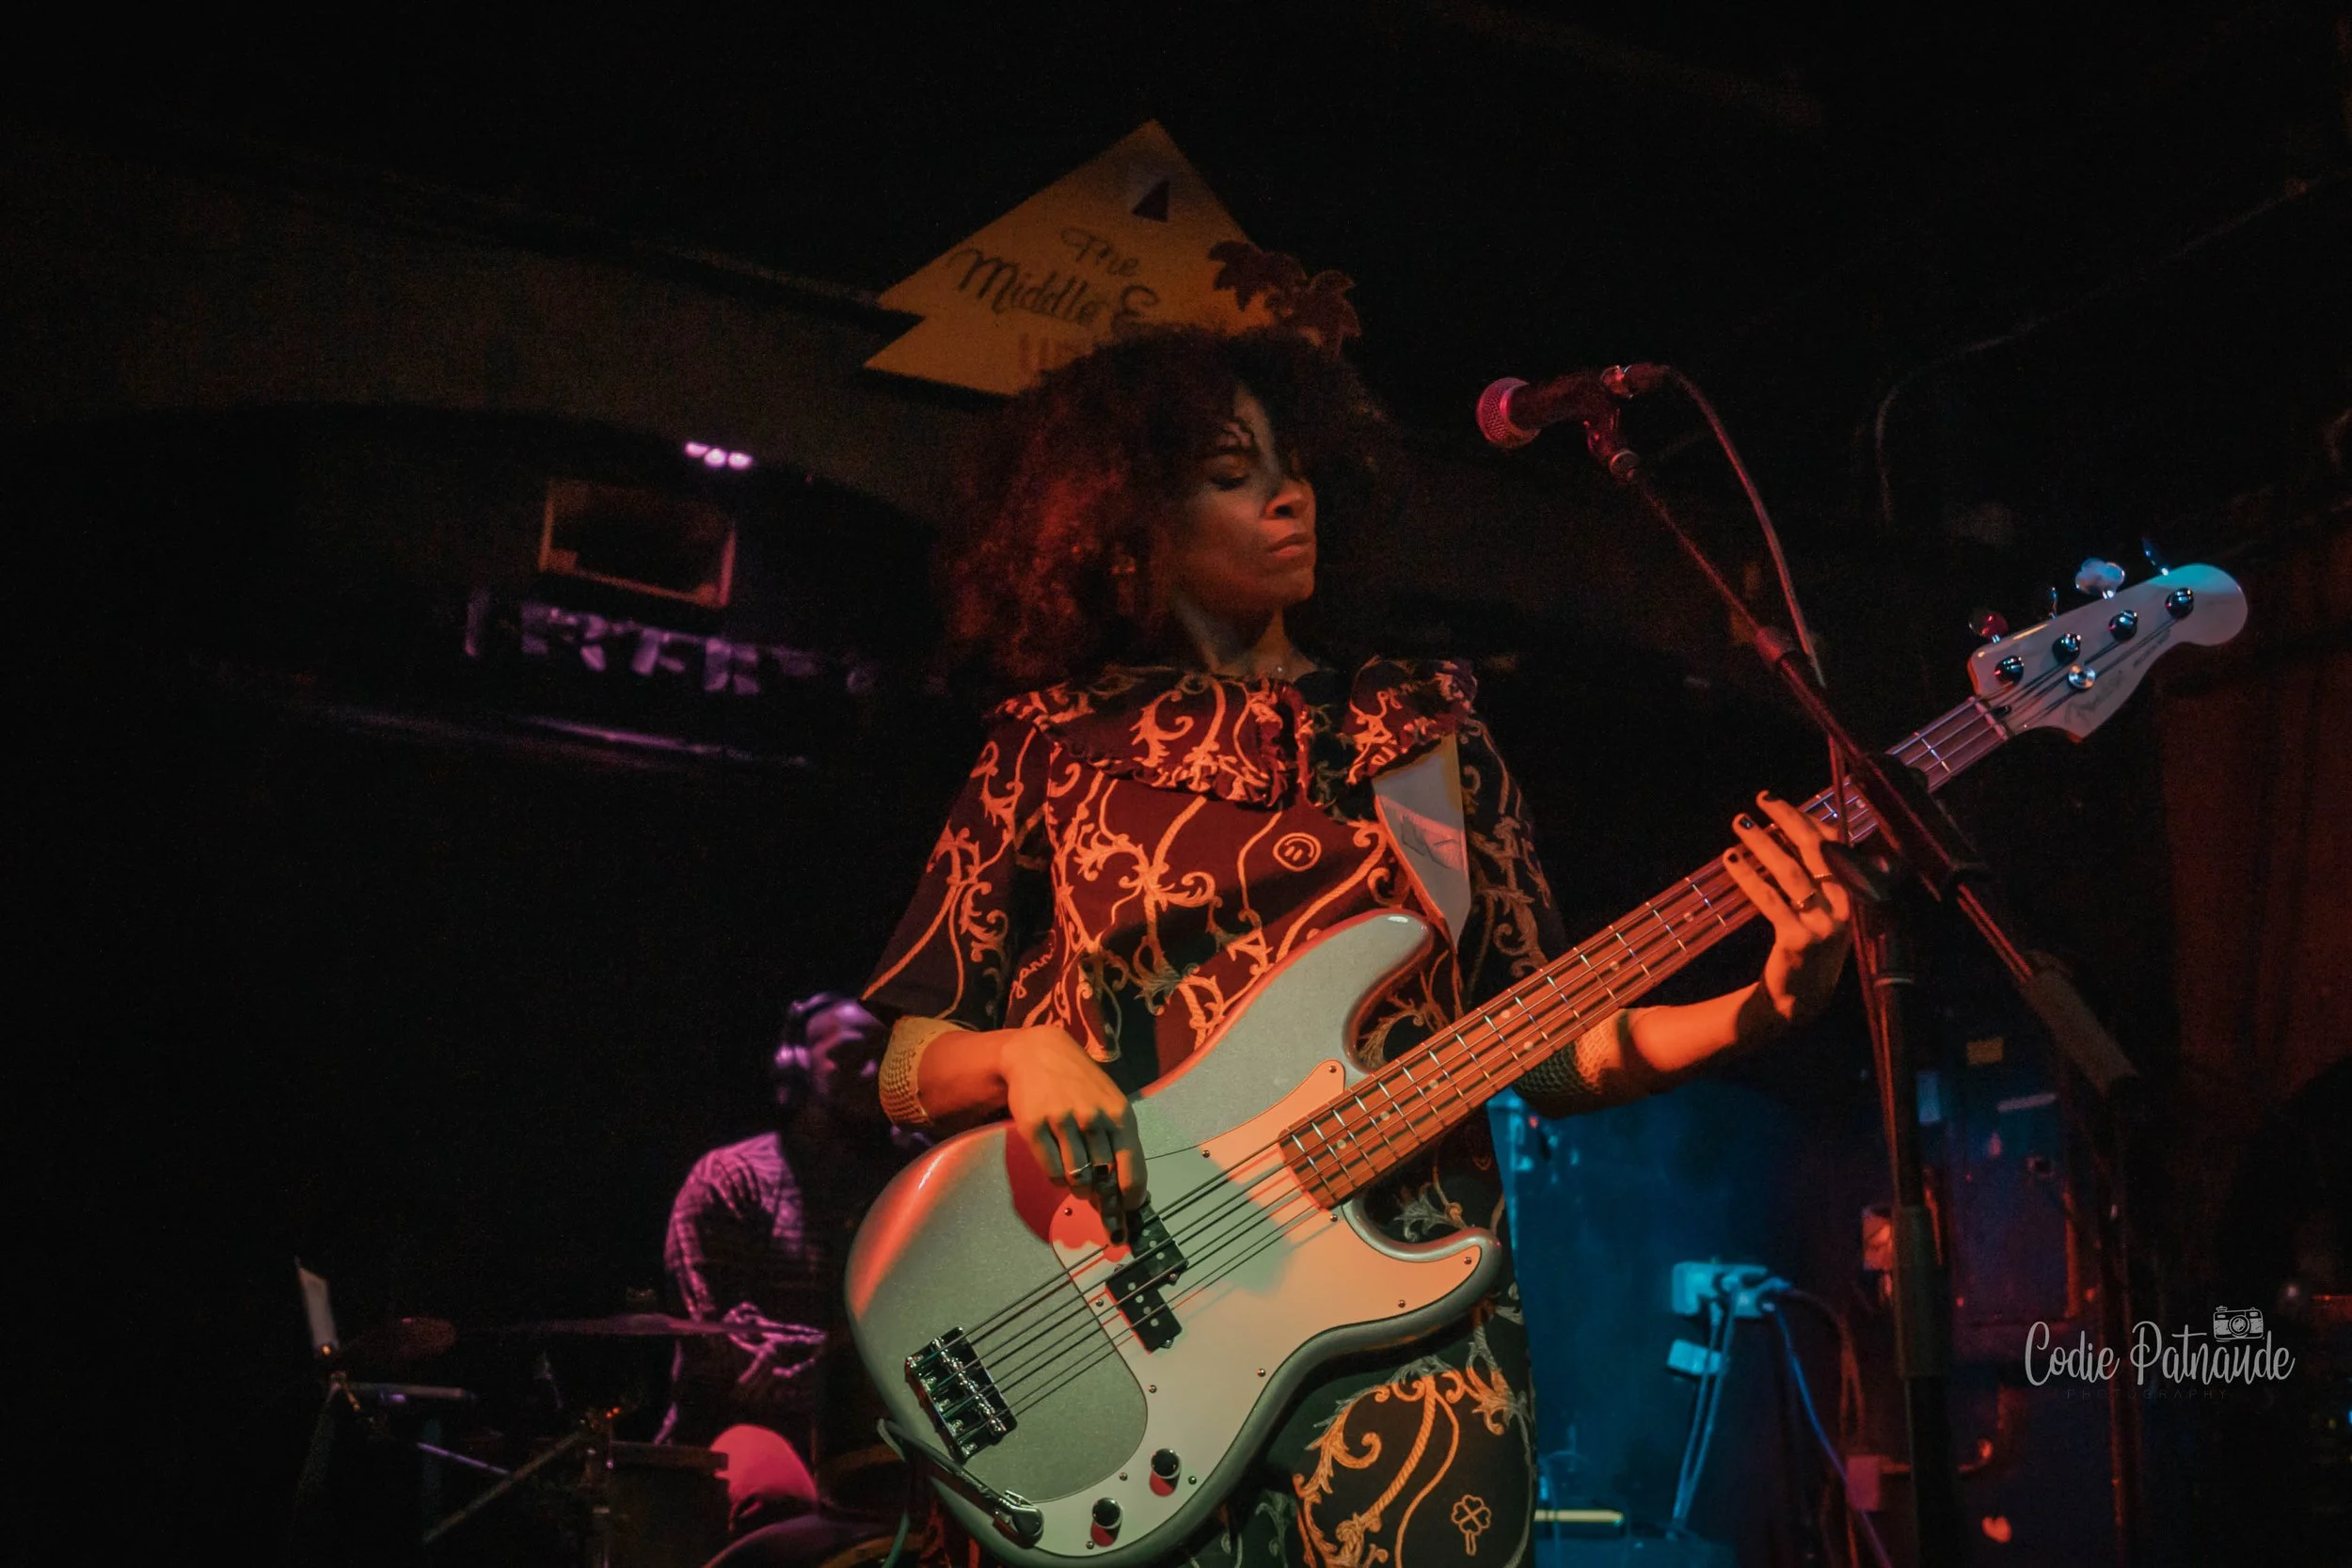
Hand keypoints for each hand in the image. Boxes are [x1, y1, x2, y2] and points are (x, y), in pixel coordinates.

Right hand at [996, 1025, 1147, 1228]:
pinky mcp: (1034, 1126)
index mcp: (1120, 1115)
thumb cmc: (1081, 1084)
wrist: (1038, 1053)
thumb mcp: (1109, 1104)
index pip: (1132, 1171)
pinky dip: (1057, 1178)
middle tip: (1097, 1198)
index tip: (1127, 1211)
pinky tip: (1059, 1166)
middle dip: (1102, 1196)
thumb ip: (1118, 1143)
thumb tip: (1124, 1192)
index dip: (1130, 1199)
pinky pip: (1051, 1171)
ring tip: (1077, 1177)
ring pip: (1076, 1179)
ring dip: (1078, 1186)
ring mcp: (1062, 1121)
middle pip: (1103, 1179)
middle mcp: (1093, 1118)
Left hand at [1722, 790, 1853, 1034]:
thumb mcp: (1824, 910)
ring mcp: (1824, 925)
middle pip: (1817, 850)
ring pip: (1790, 872)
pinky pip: (1770, 899)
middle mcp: (1846, 907)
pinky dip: (1748, 876)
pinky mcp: (1798, 940)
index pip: (1835, 845)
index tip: (1779, 802)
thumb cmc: (1809, 947)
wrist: (1800, 1000)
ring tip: (1738, 824)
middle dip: (1788, 819)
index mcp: (1855, 895)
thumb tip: (1787, 829)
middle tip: (1761, 799)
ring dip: (1762, 843)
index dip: (1807, 819)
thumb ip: (1816, 875)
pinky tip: (1730, 860)